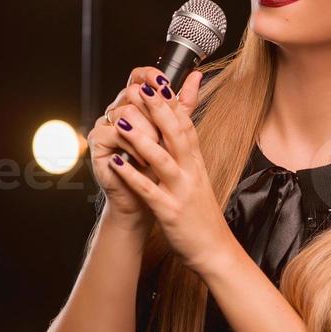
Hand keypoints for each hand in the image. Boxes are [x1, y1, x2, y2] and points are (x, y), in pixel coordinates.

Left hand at [105, 70, 231, 274]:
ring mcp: (181, 192)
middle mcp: (191, 173)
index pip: (186, 126)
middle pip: (176, 135)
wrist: (214, 250)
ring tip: (122, 121)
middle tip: (140, 88)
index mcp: (196, 164)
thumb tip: (188, 132)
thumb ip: (189, 150)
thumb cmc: (201, 213)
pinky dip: (133, 176)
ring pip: (162, 160)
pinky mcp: (170, 212)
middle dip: (158, 110)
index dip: (172, 103)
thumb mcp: (199, 177)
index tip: (157, 81)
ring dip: (142, 139)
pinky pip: (150, 191)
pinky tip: (116, 164)